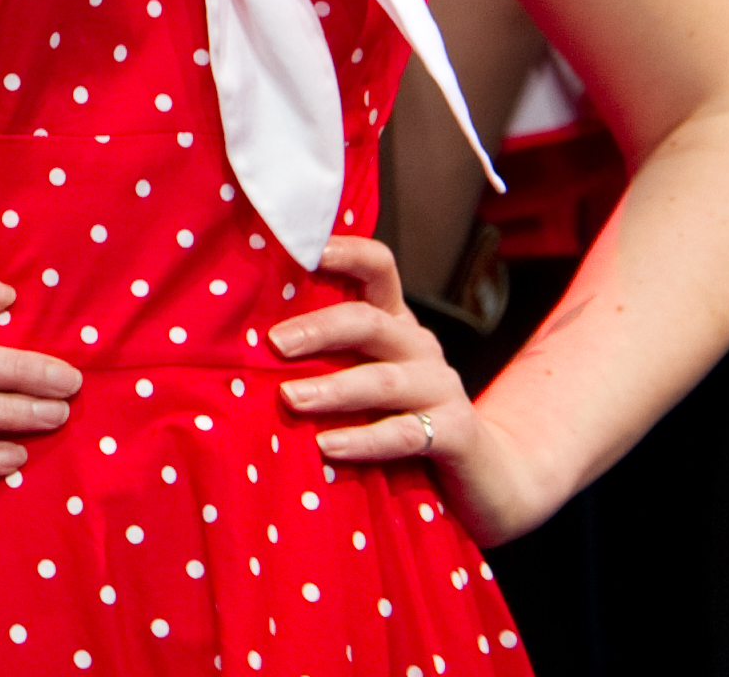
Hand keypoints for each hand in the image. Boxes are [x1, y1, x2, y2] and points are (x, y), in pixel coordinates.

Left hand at [274, 236, 550, 542]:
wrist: (485, 477)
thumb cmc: (399, 419)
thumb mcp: (364, 379)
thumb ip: (323, 358)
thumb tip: (242, 345)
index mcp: (394, 323)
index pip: (378, 267)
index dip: (344, 252)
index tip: (301, 250)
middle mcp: (419, 346)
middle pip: (369, 321)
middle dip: (318, 329)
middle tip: (274, 343)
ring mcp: (441, 388)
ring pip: (383, 380)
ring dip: (333, 389)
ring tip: (289, 398)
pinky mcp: (456, 433)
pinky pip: (404, 433)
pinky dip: (363, 439)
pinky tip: (327, 447)